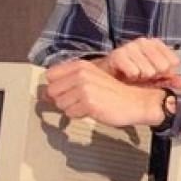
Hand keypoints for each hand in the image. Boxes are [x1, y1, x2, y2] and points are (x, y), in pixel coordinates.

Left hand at [44, 58, 167, 127]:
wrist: (137, 102)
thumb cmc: (115, 93)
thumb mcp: (91, 79)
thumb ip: (68, 82)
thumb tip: (44, 94)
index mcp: (81, 65)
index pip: (50, 75)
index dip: (56, 86)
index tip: (65, 91)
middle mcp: (81, 74)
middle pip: (52, 91)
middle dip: (63, 99)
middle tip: (80, 100)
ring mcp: (84, 88)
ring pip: (60, 104)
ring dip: (72, 108)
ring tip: (88, 105)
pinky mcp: (88, 103)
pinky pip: (70, 114)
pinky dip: (80, 115)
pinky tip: (93, 110)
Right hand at [97, 38, 180, 90]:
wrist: (107, 75)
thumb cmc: (132, 74)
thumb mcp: (154, 78)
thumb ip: (170, 80)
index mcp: (155, 44)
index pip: (173, 61)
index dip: (167, 73)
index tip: (158, 75)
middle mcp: (144, 42)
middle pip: (163, 66)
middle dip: (155, 76)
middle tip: (145, 77)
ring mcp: (130, 47)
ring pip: (148, 70)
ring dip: (143, 78)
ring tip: (135, 76)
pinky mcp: (117, 55)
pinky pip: (134, 71)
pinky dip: (132, 77)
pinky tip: (127, 76)